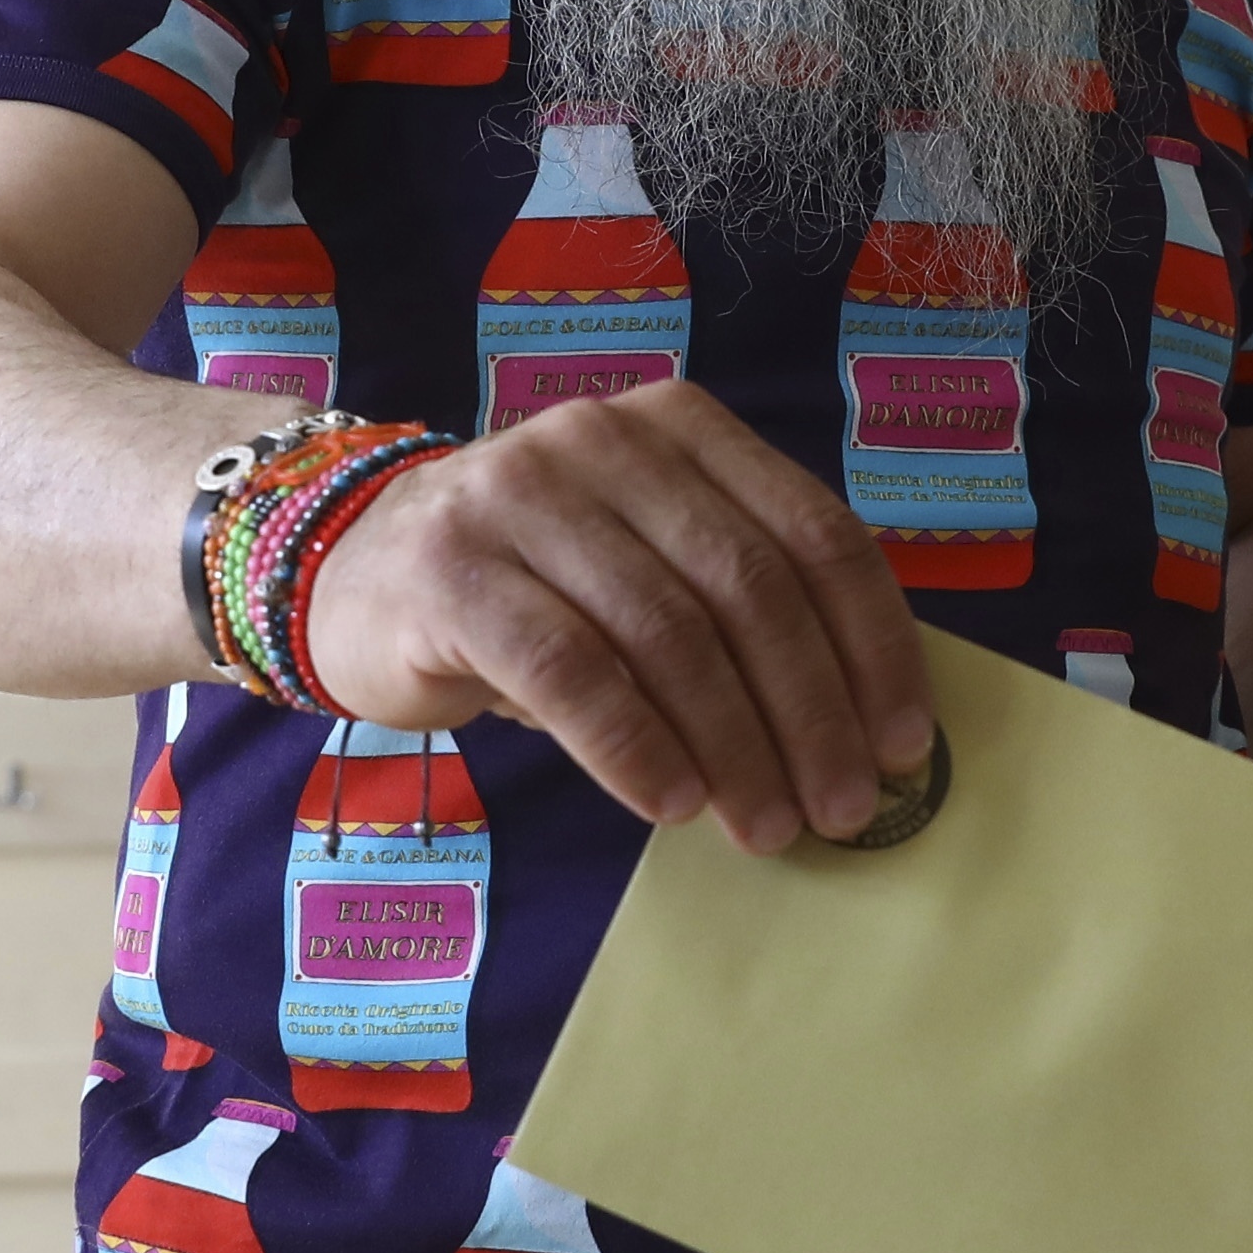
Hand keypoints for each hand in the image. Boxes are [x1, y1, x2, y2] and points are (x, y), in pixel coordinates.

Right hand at [296, 381, 937, 853]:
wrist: (348, 572)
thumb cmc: (533, 589)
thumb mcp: (646, 567)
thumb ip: (738, 608)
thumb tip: (862, 731)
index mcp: (681, 427)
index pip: (813, 533)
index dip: (873, 646)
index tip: (904, 744)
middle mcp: (605, 439)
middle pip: (748, 587)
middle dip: (811, 712)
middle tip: (843, 808)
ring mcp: (520, 494)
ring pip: (665, 633)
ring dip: (732, 747)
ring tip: (764, 826)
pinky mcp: (452, 568)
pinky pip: (570, 671)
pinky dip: (634, 748)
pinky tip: (670, 805)